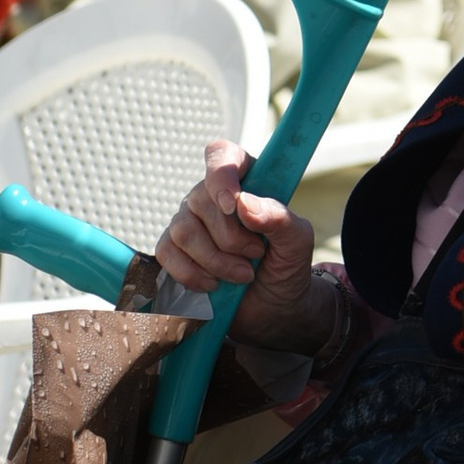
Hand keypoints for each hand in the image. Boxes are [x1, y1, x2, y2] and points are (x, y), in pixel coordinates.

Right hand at [155, 142, 335, 349]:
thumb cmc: (286, 267)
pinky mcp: (173, 250)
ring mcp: (188, 221)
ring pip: (183, 230)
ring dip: (215, 261)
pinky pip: (166, 253)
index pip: (222, 155)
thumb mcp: (297, 243)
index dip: (222, 175)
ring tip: (242, 275)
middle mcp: (211, 196)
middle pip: (202, 201)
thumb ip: (279, 218)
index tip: (233, 204)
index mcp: (246, 180)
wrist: (273, 309)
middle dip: (232, 239)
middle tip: (256, 256)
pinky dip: (191, 274)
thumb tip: (244, 204)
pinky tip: (213, 285)